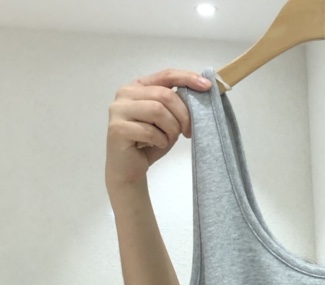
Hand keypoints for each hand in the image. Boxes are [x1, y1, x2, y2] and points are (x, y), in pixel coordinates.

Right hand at [106, 69, 211, 188]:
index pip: (166, 75)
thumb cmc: (150, 143)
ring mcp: (118, 110)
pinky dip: (160, 140)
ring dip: (171, 128)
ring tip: (168, 139)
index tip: (207, 87)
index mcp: (139, 87)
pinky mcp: (117, 128)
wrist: (130, 169)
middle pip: (164, 95)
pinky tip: (156, 145)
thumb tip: (199, 93)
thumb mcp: (168, 121)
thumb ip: (176, 106)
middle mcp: (126, 93)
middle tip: (189, 132)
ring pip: (157, 110)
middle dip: (183, 115)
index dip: (187, 78)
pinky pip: (149, 131)